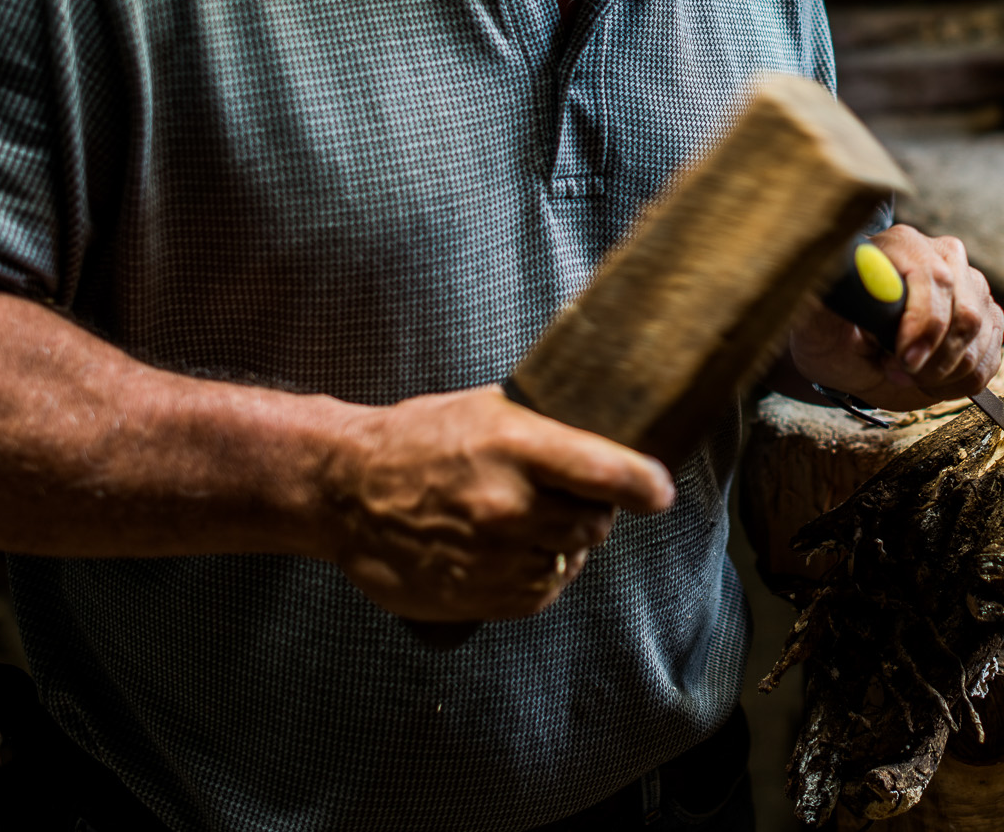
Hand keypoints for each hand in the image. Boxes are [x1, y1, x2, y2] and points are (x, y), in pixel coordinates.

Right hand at [315, 386, 673, 620]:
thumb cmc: (417, 442)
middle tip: (565, 497)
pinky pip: (541, 592)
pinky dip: (538, 575)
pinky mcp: (479, 595)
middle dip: (591, 510)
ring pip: (570, 559)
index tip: (657, 491)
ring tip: (524, 522)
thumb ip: (546, 428)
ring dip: (562, 544)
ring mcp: (493, 555)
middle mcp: (509, 504)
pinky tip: (510, 551)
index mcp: (515, 446)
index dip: (645, 484)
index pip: (609, 472)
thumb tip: (605, 436)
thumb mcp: (485, 409)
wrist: (346, 491)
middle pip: (596, 522)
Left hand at [789, 225, 1003, 411]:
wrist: (850, 353)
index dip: (924, 323)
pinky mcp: (986, 316)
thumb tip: (846, 278)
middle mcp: (942, 256)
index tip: (905, 360)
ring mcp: (970, 286)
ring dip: (943, 372)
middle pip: (966, 312)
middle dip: (934, 358)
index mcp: (901, 244)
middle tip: (899, 374)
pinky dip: (960, 381)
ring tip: (907, 375)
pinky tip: (929, 379)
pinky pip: (990, 357)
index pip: (933, 277)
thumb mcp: (815, 318)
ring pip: (980, 338)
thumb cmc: (830, 332)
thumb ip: (830, 298)